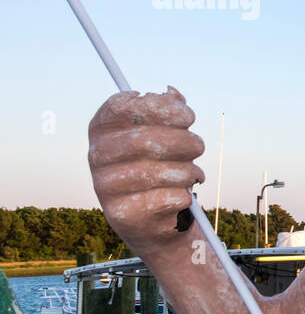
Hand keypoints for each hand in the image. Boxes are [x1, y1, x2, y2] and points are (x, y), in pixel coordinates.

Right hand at [88, 86, 205, 248]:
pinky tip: (181, 196)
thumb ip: (168, 108)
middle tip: (198, 146)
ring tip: (192, 174)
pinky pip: (170, 197)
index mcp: (101, 129)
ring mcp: (106, 187)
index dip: (161, 108)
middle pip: (146, 140)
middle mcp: (96, 156)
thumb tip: (171, 92)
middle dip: (186, 142)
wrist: (151, 220)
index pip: (123, 107)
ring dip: (190, 171)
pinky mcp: (123, 215)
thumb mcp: (162, 133)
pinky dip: (185, 196)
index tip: (187, 116)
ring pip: (163, 171)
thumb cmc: (159, 165)